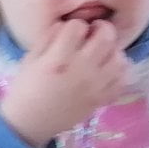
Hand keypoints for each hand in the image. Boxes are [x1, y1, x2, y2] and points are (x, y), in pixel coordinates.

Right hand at [0, 18, 128, 147]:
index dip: (74, 25)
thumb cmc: (25, 89)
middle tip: (93, 32)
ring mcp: (96, 85)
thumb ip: (48, 39)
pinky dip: (119, 70)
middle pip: (106, 36)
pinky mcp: (103, 98)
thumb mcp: (29, 59)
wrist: (30, 123)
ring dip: (112, 49)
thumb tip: (65, 25)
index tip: (70, 32)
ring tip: (101, 52)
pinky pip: (123, 79)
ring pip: (119, 56)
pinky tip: (107, 69)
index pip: (77, 26)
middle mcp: (81, 69)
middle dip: (100, 28)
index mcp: (58, 58)